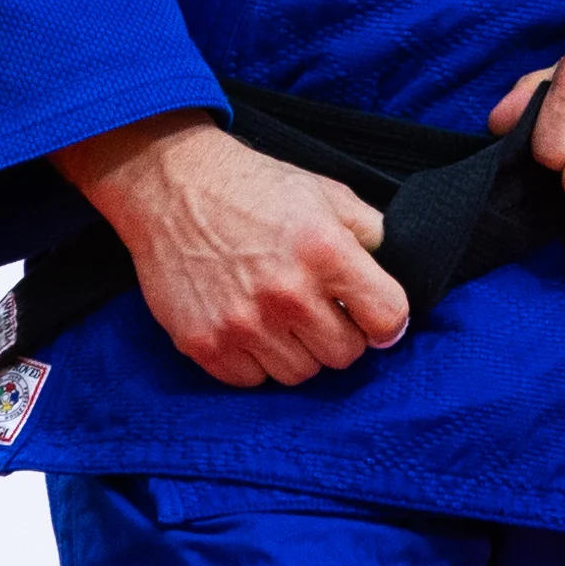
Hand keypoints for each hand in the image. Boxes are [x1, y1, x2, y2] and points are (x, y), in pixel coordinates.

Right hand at [56, 110, 409, 387]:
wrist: (170, 185)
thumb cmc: (250, 186)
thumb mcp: (322, 191)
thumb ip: (367, 230)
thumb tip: (394, 270)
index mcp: (324, 251)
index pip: (388, 318)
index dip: (387, 321)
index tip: (374, 318)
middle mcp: (287, 293)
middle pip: (345, 355)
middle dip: (339, 334)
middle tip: (318, 310)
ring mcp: (243, 324)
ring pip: (300, 374)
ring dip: (297, 350)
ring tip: (280, 316)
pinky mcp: (205, 344)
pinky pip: (252, 380)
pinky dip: (254, 361)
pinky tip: (247, 326)